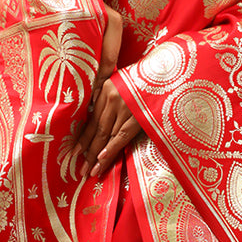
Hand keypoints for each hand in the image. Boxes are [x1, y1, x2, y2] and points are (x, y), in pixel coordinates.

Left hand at [75, 4, 141, 175]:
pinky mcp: (138, 114)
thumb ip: (111, 95)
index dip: (83, 137)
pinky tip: (102, 159)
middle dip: (87, 150)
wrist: (167, 69)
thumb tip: (98, 114)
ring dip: (98, 155)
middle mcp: (111, 98)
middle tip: (79, 169)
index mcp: (107, 88)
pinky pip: (121, 135)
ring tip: (90, 171)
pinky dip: (111, 148)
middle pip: (96, 129)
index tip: (75, 151)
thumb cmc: (147, 75)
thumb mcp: (124, 80)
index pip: (92, 118)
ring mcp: (124, 107)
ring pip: (107, 135)